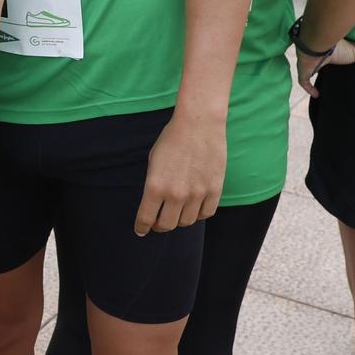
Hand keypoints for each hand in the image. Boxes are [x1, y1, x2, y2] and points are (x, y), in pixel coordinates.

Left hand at [135, 112, 225, 233]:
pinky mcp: (214, 190)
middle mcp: (176, 194)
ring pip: (186, 222)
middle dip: (159, 226)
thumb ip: (153, 185)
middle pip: (167, 225)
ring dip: (179, 220)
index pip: (146, 218)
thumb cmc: (172, 139)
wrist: (199, 124)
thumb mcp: (153, 162)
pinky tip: (194, 207)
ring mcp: (197, 194)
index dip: (142, 227)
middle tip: (158, 223)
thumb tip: (153, 204)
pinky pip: (206, 213)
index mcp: (155, 186)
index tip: (141, 230)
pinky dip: (198, 214)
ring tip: (176, 212)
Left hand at [294, 38, 354, 97]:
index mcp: (328, 49)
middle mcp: (317, 56)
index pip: (329, 53)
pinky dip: (308, 88)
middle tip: (330, 73)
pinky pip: (303, 81)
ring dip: (314, 73)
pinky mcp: (303, 71)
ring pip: (310, 69)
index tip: (336, 61)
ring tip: (323, 83)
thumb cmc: (336, 48)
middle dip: (322, 66)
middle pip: (319, 62)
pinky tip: (317, 95)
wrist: (315, 45)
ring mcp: (308, 63)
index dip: (332, 57)